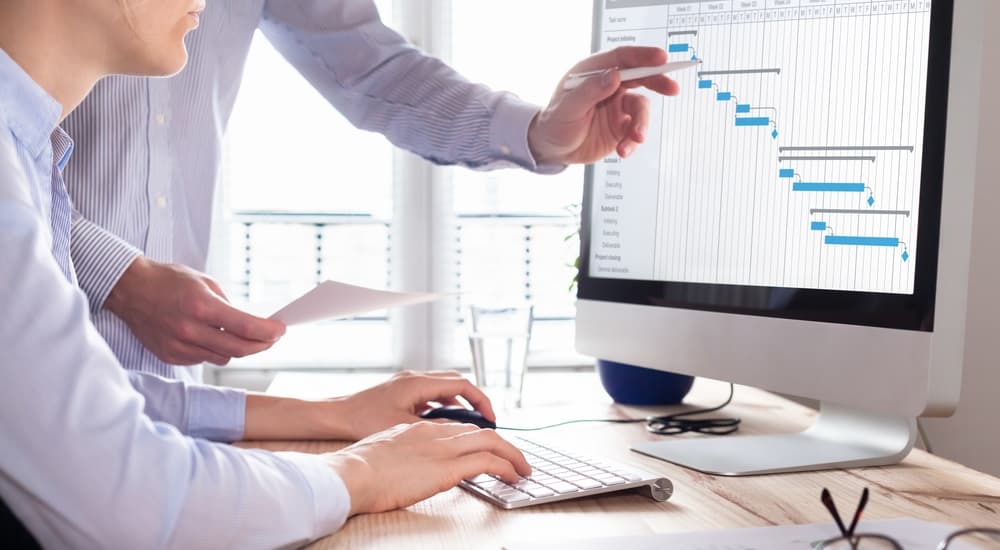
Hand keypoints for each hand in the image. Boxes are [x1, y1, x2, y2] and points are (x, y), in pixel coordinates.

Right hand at [105, 256, 285, 365]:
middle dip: (261, 345)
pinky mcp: (170, 356)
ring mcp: (179, 346)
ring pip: (223, 357)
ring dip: (237, 348)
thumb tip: (249, 323)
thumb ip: (228, 305)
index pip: (246, 327)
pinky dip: (214, 350)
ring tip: (241, 335)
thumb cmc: (168, 280)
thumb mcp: (205, 282)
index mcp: (201, 306)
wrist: (130, 290)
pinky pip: (203, 359)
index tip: (280, 330)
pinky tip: (212, 337)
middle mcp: (190, 330)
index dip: (269, 332)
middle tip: (271, 338)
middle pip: (240, 349)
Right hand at [324, 421, 530, 514]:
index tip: (486, 449)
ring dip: (512, 455)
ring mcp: (443, 448)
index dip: (477, 438)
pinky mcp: (448, 467)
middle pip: (480, 432)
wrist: (351, 474)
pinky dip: (506, 466)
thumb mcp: (384, 451)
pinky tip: (514, 476)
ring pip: (492, 442)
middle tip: (515, 458)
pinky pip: (489, 462)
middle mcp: (435, 433)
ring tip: (522, 469)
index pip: (458, 428)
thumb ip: (402, 452)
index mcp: (418, 428)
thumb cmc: (358, 469)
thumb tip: (407, 465)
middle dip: (502, 444)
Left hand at [331, 370, 496, 439]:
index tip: (490, 419)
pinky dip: (443, 405)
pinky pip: (431, 393)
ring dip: (458, 402)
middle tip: (485, 420)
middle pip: (456, 382)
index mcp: (418, 383)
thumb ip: (434, 426)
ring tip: (468, 424)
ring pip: (444, 387)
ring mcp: (408, 382)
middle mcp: (415, 377)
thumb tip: (459, 430)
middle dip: (474, 400)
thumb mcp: (404, 426)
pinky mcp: (401, 390)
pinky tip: (442, 423)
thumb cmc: (363, 420)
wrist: (336, 415)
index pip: (462, 384)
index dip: (481, 401)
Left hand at [527, 46, 680, 164]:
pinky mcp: (621, 126)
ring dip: (641, 124)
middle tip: (672, 88)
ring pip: (640, 109)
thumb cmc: (554, 123)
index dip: (643, 56)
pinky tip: (623, 150)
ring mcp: (617, 106)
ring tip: (635, 139)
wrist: (552, 150)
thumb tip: (614, 75)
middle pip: (640, 76)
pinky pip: (636, 131)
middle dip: (658, 81)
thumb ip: (591, 91)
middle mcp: (609, 86)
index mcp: (594, 72)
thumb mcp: (568, 107)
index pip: (622, 58)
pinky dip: (633, 141)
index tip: (661, 58)